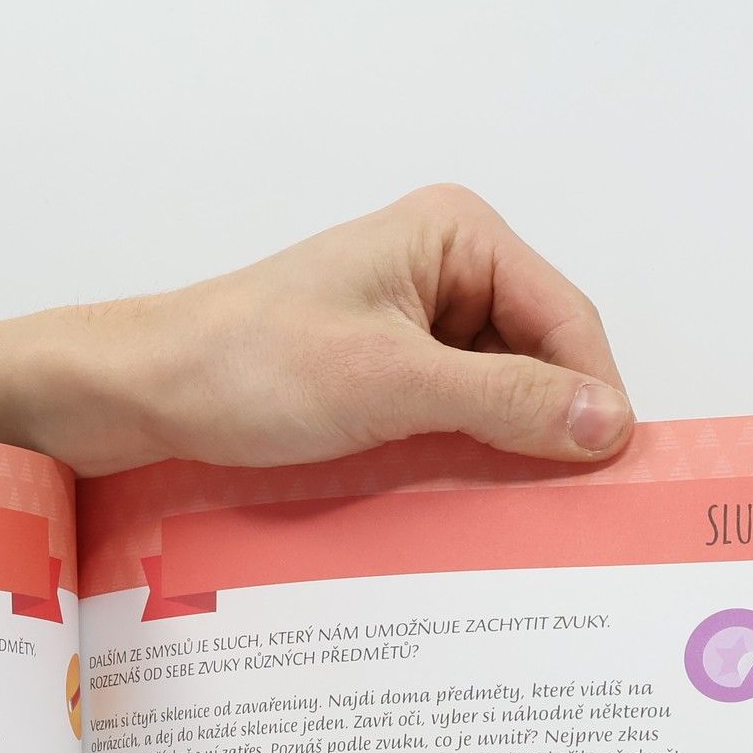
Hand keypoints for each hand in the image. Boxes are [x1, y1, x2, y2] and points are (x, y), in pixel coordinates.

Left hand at [0, 184, 630, 475]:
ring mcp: (409, 322)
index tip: (609, 476)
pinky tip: (462, 504)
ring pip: (494, 396)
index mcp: (456, 235)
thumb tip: (606, 425)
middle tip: (570, 512)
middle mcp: (442, 268)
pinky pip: (449, 417)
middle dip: (549, 428)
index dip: (594, 397)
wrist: (143, 395)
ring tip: (515, 516)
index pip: (566, 320)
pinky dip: (460, 458)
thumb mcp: (393, 385)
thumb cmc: (249, 367)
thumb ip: (505, 403)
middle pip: (538, 358)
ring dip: (502, 451)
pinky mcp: (379, 372)